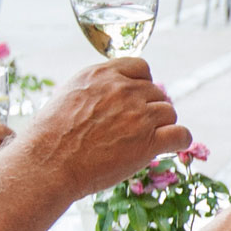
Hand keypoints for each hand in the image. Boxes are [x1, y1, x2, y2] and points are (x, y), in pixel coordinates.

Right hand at [9, 57, 187, 201]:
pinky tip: (171, 146)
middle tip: (136, 128)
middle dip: (150, 109)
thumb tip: (110, 96)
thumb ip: (95, 90)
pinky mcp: (149, 142)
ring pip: (169, 112)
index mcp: (103, 74)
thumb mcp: (68, 96)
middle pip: (156, 92)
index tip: (136, 99)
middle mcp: (124, 90)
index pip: (140, 67)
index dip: (142, 84)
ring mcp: (139, 115)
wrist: (49, 162)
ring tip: (146, 140)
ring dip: (162, 125)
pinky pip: (181, 134)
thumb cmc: (50, 136)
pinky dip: (179, 140)